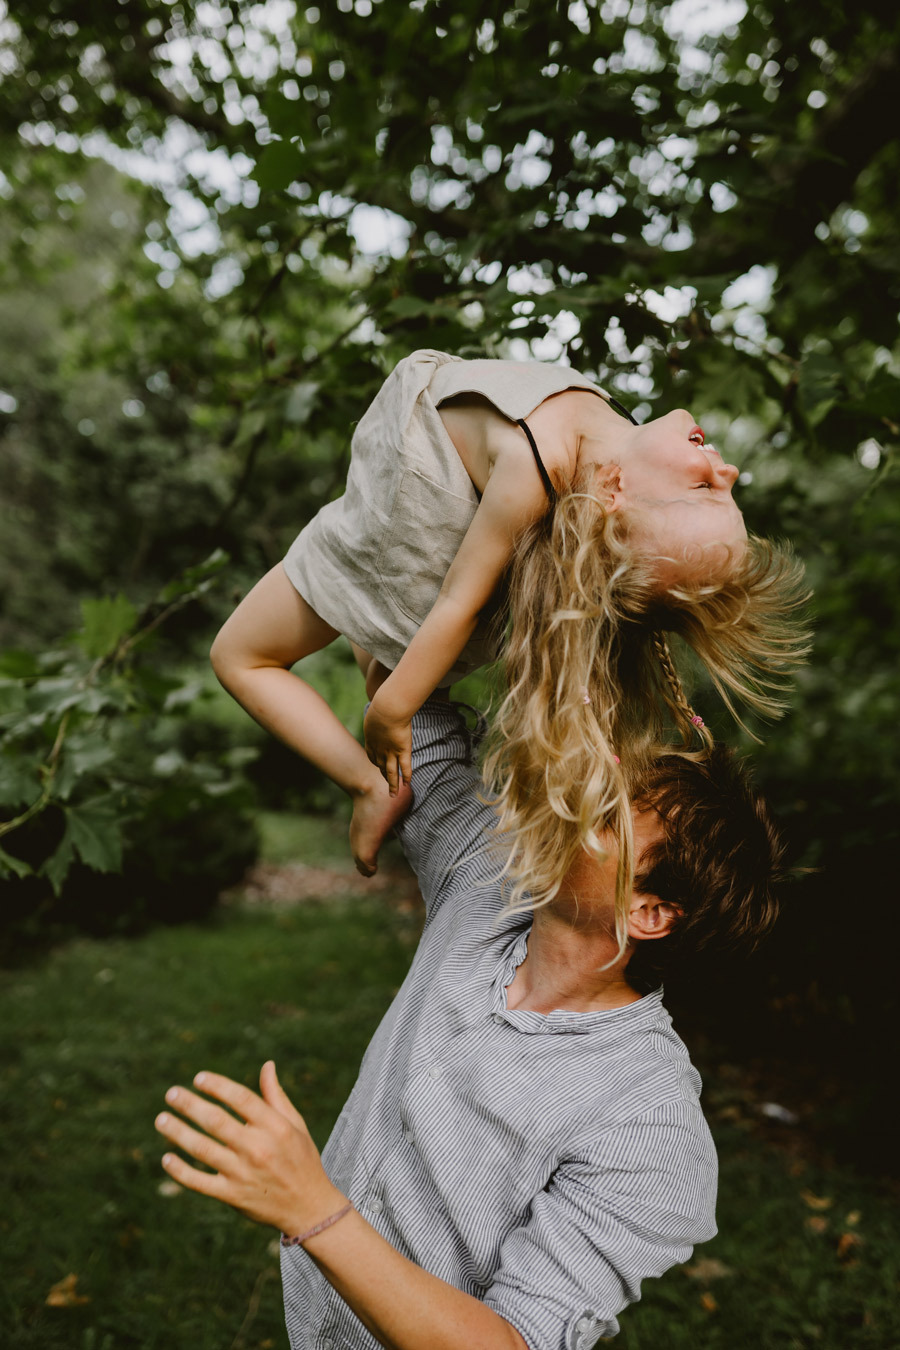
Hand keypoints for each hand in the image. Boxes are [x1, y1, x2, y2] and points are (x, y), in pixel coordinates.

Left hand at [155, 1061, 344, 1236]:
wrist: (309, 1207)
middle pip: (216, 1121)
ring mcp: (242, 1173)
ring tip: (161, 1119)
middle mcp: (257, 1148)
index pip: (241, 1098)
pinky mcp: (232, 1196)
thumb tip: (266, 1065)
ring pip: (202, 1149)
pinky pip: (199, 1182)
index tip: (198, 1078)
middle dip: (190, 1104)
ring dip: (178, 1133)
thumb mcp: (295, 1124)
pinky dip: (180, 1171)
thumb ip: (276, 1096)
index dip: (218, 1085)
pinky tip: (166, 1158)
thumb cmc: (301, 1158)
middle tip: (171, 1093)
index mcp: (275, 1127)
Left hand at [364, 697, 411, 795]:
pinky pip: (404, 766)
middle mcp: (380, 749)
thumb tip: (381, 700)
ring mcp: (391, 751)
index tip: (378, 766)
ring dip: (392, 784)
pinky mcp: (402, 750)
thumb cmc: (382, 705)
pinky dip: (406, 775)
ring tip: (393, 795)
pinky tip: (407, 785)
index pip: (373, 755)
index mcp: (372, 740)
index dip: (376, 762)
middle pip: (381, 766)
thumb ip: (379, 709)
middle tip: (385, 786)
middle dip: (383, 776)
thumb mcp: (376, 708)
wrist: (387, 709)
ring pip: (391, 772)